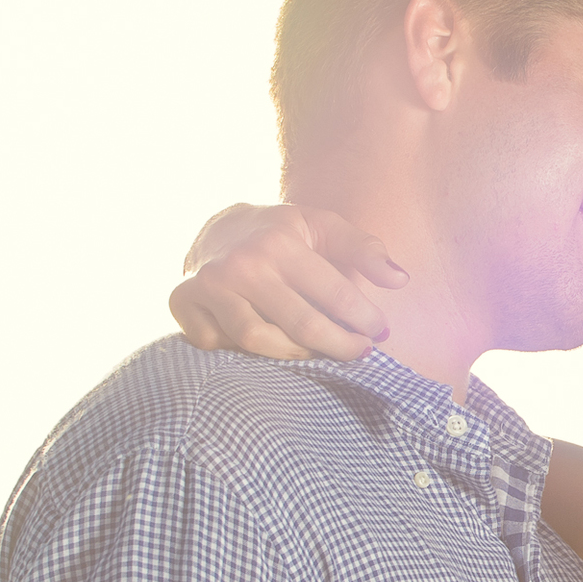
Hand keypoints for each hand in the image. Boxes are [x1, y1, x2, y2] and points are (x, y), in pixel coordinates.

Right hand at [170, 204, 406, 362]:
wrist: (217, 226)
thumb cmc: (281, 233)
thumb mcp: (323, 227)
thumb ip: (364, 250)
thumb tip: (401, 280)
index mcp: (279, 243)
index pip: (334, 295)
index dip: (365, 320)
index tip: (380, 333)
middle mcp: (241, 265)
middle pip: (300, 326)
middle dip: (339, 346)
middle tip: (360, 352)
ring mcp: (207, 286)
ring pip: (257, 341)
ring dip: (294, 354)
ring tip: (317, 351)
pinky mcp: (181, 303)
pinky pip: (219, 345)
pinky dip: (243, 351)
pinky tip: (267, 344)